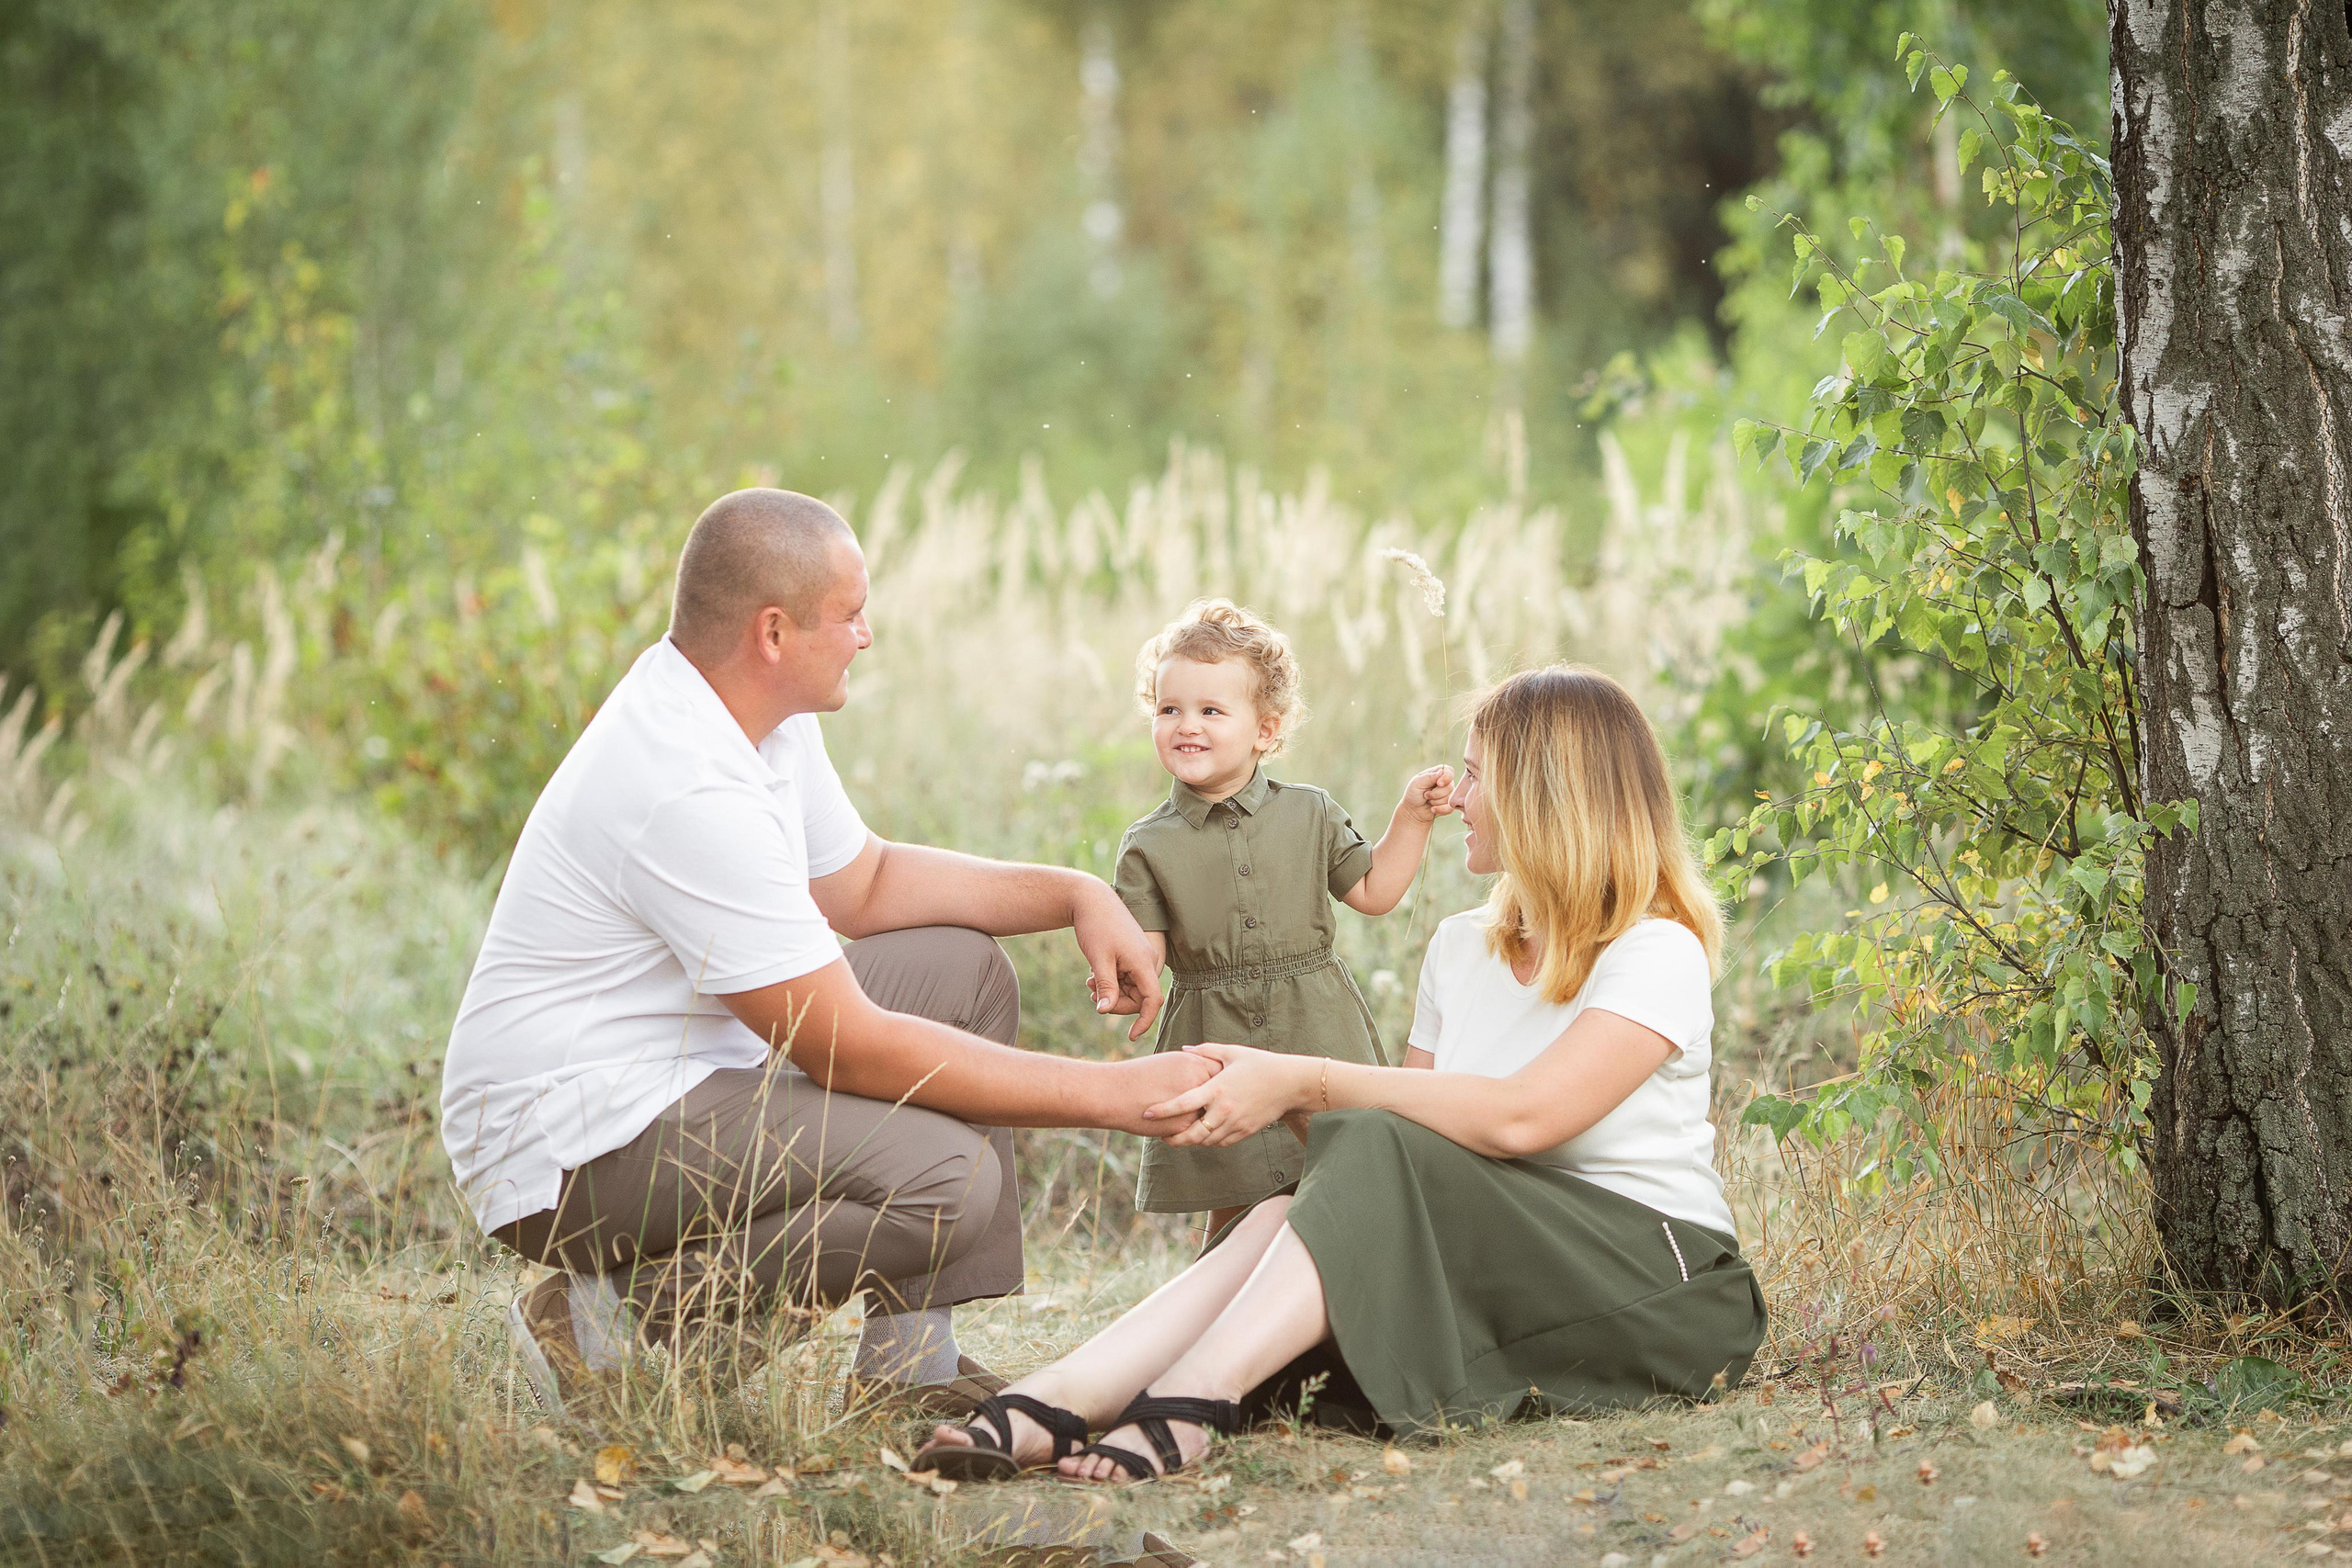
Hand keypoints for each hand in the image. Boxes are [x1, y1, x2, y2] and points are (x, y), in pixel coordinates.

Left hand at [1073, 885, 1165, 1040]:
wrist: (1092, 899)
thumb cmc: (1096, 927)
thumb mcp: (1099, 960)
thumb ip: (1106, 988)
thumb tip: (1105, 1011)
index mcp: (1144, 962)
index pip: (1152, 1000)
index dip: (1144, 1021)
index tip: (1131, 1037)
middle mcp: (1148, 960)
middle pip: (1140, 997)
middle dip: (1117, 1001)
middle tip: (1092, 996)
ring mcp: (1142, 957)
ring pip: (1132, 988)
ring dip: (1112, 991)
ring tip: (1090, 983)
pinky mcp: (1133, 954)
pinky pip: (1127, 978)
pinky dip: (1113, 981)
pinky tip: (1095, 974)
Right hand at [1101, 1051, 1218, 1136]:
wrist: (1114, 1094)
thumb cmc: (1141, 1075)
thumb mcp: (1170, 1061)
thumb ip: (1194, 1066)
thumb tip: (1213, 1074)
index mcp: (1194, 1064)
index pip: (1221, 1071)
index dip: (1223, 1077)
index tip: (1223, 1081)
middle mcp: (1197, 1084)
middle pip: (1222, 1093)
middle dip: (1222, 1097)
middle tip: (1223, 1100)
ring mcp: (1192, 1107)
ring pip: (1211, 1113)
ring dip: (1211, 1115)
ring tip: (1210, 1115)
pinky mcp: (1184, 1127)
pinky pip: (1197, 1128)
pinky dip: (1194, 1127)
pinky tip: (1188, 1124)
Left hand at [1142, 1043, 1314, 1146]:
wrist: (1290, 1084)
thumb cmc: (1260, 1064)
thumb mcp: (1232, 1052)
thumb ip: (1205, 1051)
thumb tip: (1184, 1049)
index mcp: (1217, 1089)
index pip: (1183, 1104)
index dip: (1162, 1110)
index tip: (1147, 1112)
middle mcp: (1224, 1110)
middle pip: (1191, 1134)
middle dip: (1173, 1139)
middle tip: (1162, 1136)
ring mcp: (1235, 1123)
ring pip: (1206, 1141)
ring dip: (1192, 1140)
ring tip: (1180, 1136)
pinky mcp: (1245, 1131)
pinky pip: (1222, 1142)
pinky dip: (1210, 1141)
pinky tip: (1205, 1134)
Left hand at [1397, 764, 1456, 825]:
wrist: (1412, 811)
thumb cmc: (1413, 794)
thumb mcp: (1417, 782)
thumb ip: (1429, 776)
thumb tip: (1442, 771)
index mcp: (1437, 774)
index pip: (1449, 771)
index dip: (1446, 777)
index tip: (1438, 783)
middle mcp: (1445, 783)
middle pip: (1449, 787)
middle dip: (1435, 793)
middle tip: (1425, 795)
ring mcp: (1448, 794)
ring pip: (1449, 798)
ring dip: (1435, 802)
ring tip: (1428, 801)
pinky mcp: (1449, 806)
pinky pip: (1450, 808)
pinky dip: (1439, 809)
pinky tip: (1432, 809)